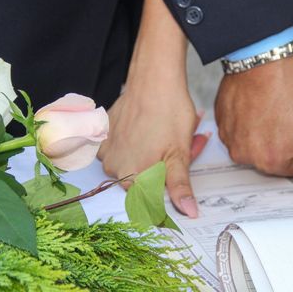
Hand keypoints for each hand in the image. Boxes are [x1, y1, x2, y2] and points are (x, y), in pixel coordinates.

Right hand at [98, 80, 208, 217]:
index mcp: (134, 179)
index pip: (152, 200)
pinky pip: (122, 148)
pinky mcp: (104, 135)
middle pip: (144, 180)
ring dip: (153, 154)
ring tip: (168, 134)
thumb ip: (180, 187)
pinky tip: (150, 127)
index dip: (171, 185)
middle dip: (165, 167)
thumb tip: (189, 213)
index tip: (180, 166)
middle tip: (184, 145)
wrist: (153, 79)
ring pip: (134, 163)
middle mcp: (115, 169)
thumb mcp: (180, 153)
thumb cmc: (169, 112)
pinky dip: (137, 142)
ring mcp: (107, 151)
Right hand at [215, 55, 292, 202]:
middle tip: (286, 115)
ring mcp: (230, 139)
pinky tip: (255, 103)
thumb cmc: (292, 87)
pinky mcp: (221, 123)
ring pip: (254, 146)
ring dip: (263, 132)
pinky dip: (247, 121)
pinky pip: (238, 132)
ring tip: (270, 107)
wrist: (263, 55)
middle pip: (272, 160)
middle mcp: (247, 156)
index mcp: (274, 161)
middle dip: (282, 142)